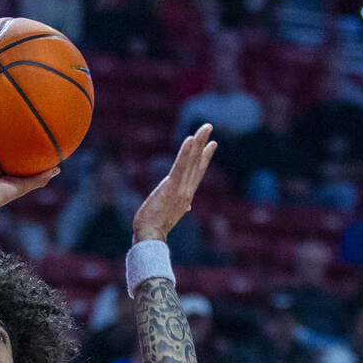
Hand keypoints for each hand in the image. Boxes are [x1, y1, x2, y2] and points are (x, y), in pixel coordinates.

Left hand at [132, 123, 216, 242]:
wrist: (150, 236)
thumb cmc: (156, 226)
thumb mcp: (170, 213)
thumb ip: (180, 206)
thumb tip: (188, 207)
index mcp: (186, 195)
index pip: (197, 172)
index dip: (205, 157)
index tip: (212, 144)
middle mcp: (187, 190)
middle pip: (197, 163)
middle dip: (203, 144)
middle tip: (209, 127)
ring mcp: (180, 189)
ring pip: (191, 162)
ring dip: (198, 143)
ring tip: (204, 128)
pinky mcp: (171, 187)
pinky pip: (180, 167)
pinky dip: (186, 154)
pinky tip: (190, 140)